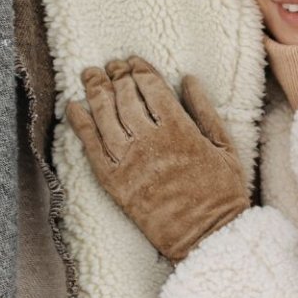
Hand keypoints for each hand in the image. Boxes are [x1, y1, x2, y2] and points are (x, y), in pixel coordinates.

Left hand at [64, 57, 248, 260]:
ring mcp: (129, 162)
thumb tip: (188, 79)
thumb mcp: (224, 146)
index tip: (132, 60)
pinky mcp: (114, 183)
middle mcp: (151, 141)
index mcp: (180, 129)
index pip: (151, 87)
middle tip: (110, 65)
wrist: (206, 236)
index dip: (139, 69)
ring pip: (105, 116)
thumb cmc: (221, 193)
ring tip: (90, 75)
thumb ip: (205, 110)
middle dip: (116, 75)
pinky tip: (73, 107)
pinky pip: (91, 147)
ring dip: (95, 90)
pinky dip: (80, 124)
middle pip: (125, 97)